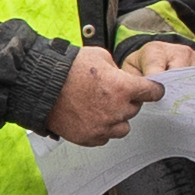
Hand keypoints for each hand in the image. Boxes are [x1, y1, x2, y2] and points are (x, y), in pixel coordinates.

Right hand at [49, 44, 168, 144]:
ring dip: (116, 118)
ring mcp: (103, 126)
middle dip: (126, 101)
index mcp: (124, 88)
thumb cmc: (69, 68)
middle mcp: (117, 110)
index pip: (153, 92)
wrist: (41, 85)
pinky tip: (89, 117)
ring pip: (122, 127)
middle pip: (135, 109)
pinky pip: (104, 137)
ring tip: (100, 107)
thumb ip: (118, 70)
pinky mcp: (89, 138)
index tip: (152, 91)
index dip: (153, 90)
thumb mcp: (100, 56)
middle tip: (109, 93)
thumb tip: (122, 78)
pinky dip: (101, 129)